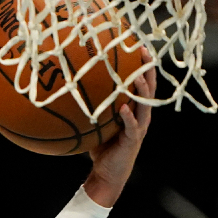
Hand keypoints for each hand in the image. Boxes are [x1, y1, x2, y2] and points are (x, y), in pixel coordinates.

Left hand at [84, 49, 155, 206]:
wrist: (107, 173)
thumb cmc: (102, 146)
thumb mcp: (96, 121)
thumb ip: (90, 105)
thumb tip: (68, 85)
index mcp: (134, 109)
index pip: (140, 82)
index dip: (141, 64)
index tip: (136, 44)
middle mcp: (140, 115)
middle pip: (148, 88)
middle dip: (147, 69)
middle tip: (143, 51)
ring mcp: (139, 128)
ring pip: (144, 106)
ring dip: (141, 91)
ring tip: (137, 77)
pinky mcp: (133, 141)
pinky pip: (132, 127)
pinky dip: (128, 117)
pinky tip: (123, 108)